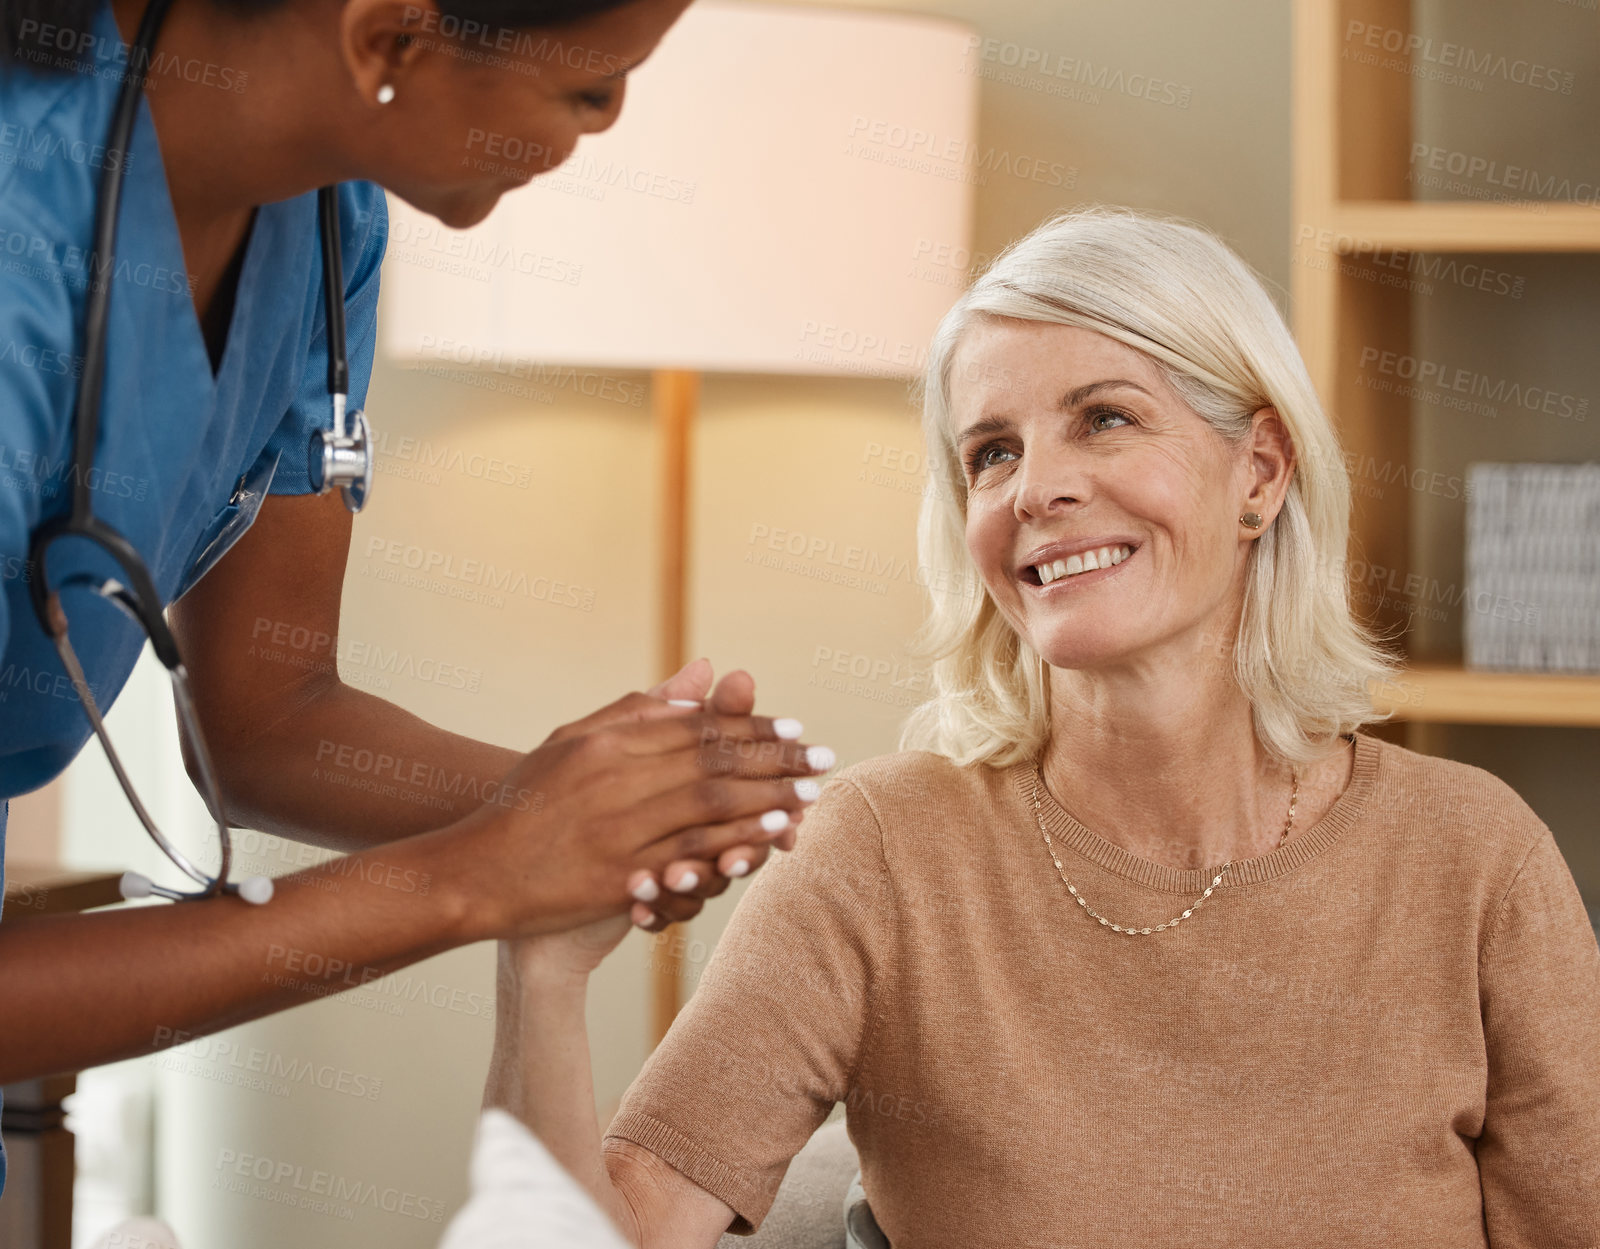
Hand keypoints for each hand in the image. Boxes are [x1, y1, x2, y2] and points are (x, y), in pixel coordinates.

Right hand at [447, 659, 830, 942]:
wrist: (473, 872)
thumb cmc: (525, 802)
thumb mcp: (572, 740)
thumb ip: (638, 708)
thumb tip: (702, 672)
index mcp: (607, 743)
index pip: (695, 727)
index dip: (750, 727)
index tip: (792, 728)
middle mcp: (615, 778)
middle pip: (713, 760)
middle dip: (775, 760)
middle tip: (821, 761)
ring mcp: (617, 828)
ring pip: (708, 803)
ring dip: (767, 798)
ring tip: (809, 797)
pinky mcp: (617, 876)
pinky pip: (687, 855)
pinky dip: (733, 842)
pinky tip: (768, 839)